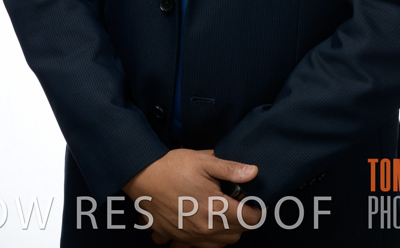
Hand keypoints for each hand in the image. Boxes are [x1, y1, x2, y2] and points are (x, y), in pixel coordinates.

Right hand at [122, 147, 261, 245]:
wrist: (142, 177)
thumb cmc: (172, 167)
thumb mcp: (204, 160)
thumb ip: (231, 168)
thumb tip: (254, 172)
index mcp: (215, 208)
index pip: (249, 219)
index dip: (257, 210)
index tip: (256, 202)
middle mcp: (205, 228)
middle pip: (237, 234)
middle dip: (243, 220)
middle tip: (238, 202)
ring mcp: (190, 236)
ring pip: (221, 244)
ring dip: (227, 231)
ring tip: (222, 211)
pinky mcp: (178, 238)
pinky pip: (201, 247)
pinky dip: (208, 238)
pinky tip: (204, 221)